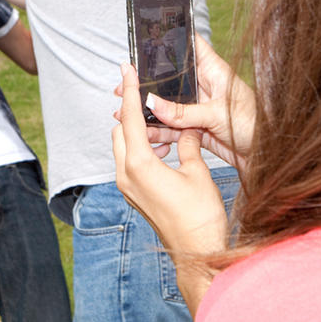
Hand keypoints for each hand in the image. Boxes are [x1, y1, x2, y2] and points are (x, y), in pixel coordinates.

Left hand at [113, 62, 227, 311]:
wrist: (196, 252)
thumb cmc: (200, 215)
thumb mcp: (197, 172)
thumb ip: (187, 144)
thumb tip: (186, 129)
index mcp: (139, 164)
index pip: (131, 117)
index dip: (130, 90)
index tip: (127, 69)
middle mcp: (125, 175)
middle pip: (120, 130)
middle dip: (131, 111)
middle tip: (146, 94)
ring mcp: (127, 187)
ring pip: (122, 146)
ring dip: (136, 131)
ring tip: (159, 120)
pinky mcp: (133, 195)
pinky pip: (128, 161)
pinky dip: (139, 147)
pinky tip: (162, 146)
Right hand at [115, 35, 254, 167]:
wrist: (268, 157)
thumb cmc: (255, 126)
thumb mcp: (216, 114)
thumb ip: (183, 111)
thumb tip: (153, 103)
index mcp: (213, 70)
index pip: (190, 45)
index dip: (171, 39)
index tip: (146, 39)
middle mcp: (204, 86)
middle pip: (171, 79)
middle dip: (148, 83)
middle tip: (124, 87)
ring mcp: (199, 107)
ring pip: (168, 105)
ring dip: (148, 110)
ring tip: (125, 112)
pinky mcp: (197, 128)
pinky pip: (172, 127)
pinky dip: (158, 130)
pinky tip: (143, 132)